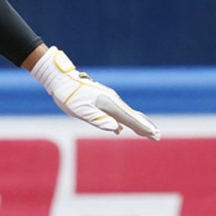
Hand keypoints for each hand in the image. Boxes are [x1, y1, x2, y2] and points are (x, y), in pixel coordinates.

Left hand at [31, 46, 159, 139]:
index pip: (130, 119)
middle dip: (143, 126)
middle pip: (131, 116)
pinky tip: (120, 127)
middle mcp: (111, 100)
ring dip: (135, 123)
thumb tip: (116, 129)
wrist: (59, 79)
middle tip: (156, 136)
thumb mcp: (81, 111)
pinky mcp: (101, 97)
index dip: (143, 128)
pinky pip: (115, 110)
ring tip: (145, 132)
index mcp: (109, 104)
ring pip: (124, 112)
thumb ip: (99, 120)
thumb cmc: (69, 96)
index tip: (155, 136)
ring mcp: (106, 97)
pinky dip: (122, 119)